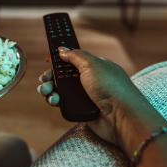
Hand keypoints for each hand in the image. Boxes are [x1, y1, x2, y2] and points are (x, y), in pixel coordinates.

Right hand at [37, 47, 165, 154]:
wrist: (121, 117)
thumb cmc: (111, 88)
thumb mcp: (92, 64)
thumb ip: (75, 55)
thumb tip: (62, 49)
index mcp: (94, 67)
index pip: (73, 60)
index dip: (60, 60)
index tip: (48, 60)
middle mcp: (89, 81)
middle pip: (63, 76)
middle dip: (51, 76)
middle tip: (44, 79)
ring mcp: (85, 96)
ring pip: (61, 90)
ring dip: (50, 89)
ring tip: (46, 91)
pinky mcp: (81, 111)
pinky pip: (63, 104)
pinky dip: (55, 101)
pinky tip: (54, 101)